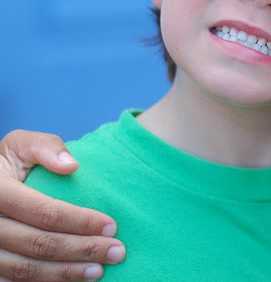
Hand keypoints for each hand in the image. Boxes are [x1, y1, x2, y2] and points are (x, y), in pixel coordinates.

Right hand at [0, 130, 125, 280]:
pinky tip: (71, 279)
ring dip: (66, 273)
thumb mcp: (19, 145)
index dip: (81, 221)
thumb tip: (72, 166)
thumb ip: (45, 147)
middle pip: (40, 244)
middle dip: (83, 250)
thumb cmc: (6, 163)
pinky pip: (14, 281)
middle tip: (117, 252)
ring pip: (26, 270)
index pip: (45, 212)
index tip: (112, 226)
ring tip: (99, 270)